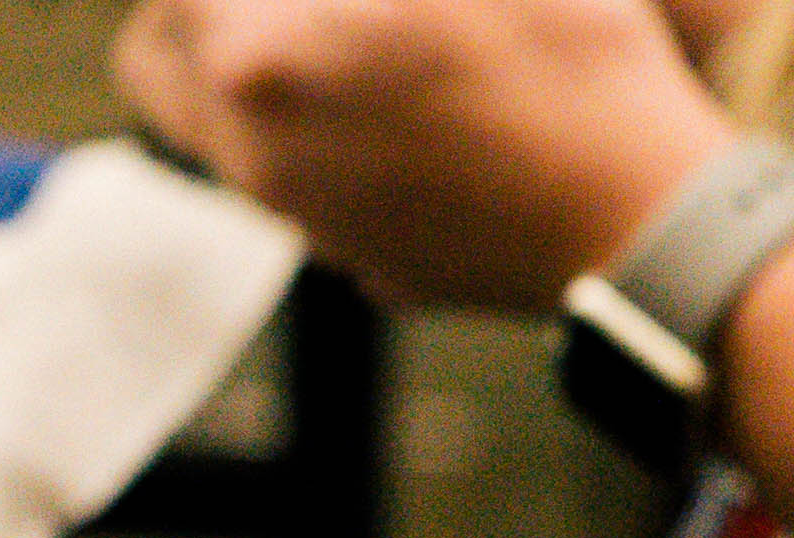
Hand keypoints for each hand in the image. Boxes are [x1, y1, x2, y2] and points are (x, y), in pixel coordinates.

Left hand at [114, 0, 734, 308]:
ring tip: (337, 30)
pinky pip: (287, 181)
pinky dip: (307, 131)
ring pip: (212, 130)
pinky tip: (395, 101)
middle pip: (150, 63)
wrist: (643, 223)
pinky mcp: (350, 257)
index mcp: (260, 62)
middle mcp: (252, 153)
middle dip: (189, 8)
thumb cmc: (573, 65)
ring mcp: (296, 218)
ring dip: (244, 69)